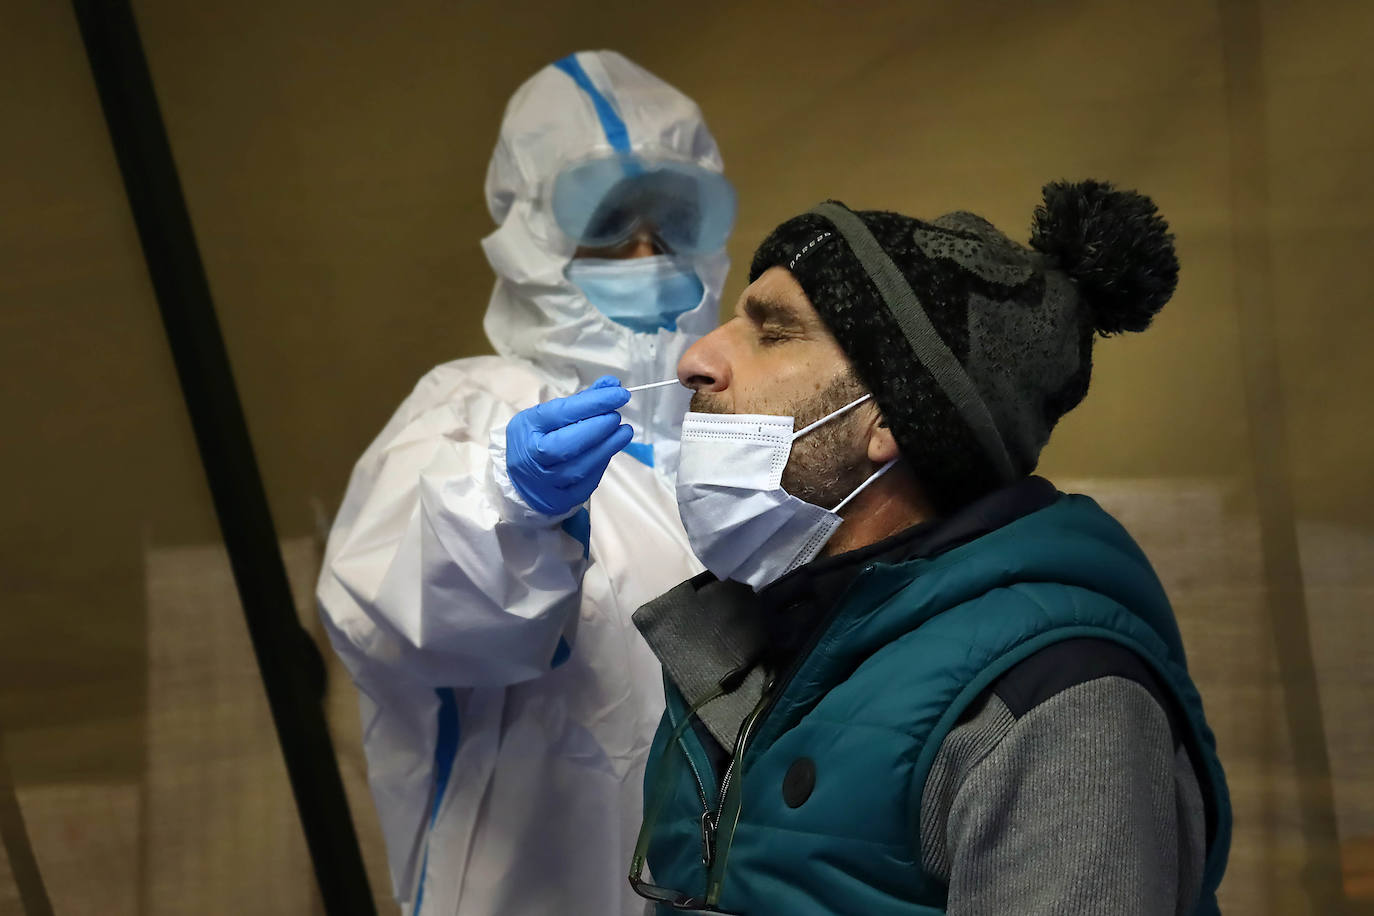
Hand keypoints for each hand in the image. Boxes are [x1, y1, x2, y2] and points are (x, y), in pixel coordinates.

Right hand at [505, 376, 633, 515]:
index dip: (593, 402)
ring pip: (579, 468)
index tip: (619, 393)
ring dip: (606, 448)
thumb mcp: (549, 415)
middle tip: (617, 417)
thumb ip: (581, 401)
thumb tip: (614, 385)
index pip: (562, 413)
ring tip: (624, 432)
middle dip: (598, 427)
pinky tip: (610, 450)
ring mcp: (545, 482)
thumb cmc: (538, 439)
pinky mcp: (560, 500)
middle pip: (567, 444)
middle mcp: (532, 457)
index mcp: (527, 427)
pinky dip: (601, 464)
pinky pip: (586, 483)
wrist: (520, 481)